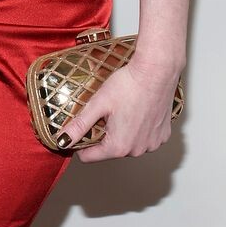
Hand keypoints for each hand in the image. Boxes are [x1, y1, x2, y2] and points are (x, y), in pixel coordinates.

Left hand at [54, 53, 181, 163]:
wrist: (157, 70)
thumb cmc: (129, 84)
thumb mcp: (98, 104)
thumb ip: (79, 125)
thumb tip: (62, 140)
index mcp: (118, 146)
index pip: (89, 157)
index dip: (82, 142)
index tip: (83, 126)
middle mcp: (137, 150)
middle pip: (109, 150)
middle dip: (104, 134)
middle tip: (107, 112)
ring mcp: (152, 144)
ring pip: (127, 144)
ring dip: (122, 132)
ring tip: (124, 110)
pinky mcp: (163, 136)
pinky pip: (144, 139)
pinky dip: (139, 129)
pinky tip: (138, 112)